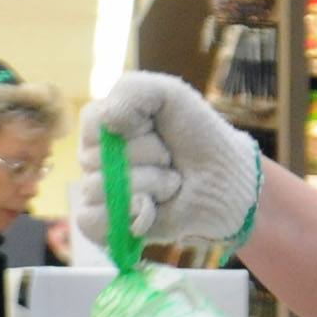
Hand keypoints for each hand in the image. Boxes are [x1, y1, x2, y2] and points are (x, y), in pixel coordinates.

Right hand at [74, 72, 260, 247]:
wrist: (226, 178)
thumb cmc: (198, 134)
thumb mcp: (170, 94)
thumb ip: (131, 91)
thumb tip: (105, 120)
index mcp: (105, 126)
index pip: (93, 122)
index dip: (130, 126)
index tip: (156, 127)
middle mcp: (96, 158)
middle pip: (94, 157)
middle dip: (146, 154)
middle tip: (169, 158)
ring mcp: (101, 192)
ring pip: (98, 188)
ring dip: (149, 183)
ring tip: (171, 182)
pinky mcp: (109, 225)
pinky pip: (91, 221)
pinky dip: (128, 213)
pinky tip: (153, 207)